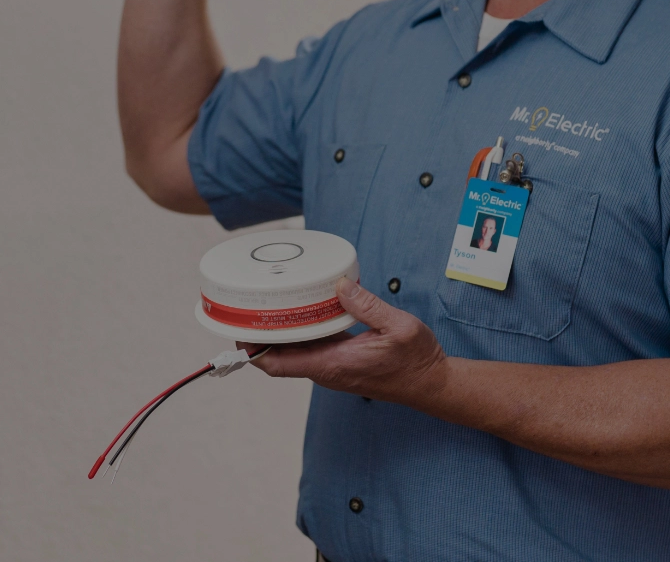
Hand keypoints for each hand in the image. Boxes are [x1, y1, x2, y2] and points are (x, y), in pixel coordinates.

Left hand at [243, 278, 450, 403]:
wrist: (431, 383)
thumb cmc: (416, 360)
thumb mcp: (398, 326)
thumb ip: (367, 306)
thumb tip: (340, 286)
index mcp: (333, 364)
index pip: (278, 364)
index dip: (252, 350)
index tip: (238, 331)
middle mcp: (327, 370)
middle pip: (278, 358)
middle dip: (258, 337)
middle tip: (246, 308)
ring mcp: (332, 368)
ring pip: (292, 354)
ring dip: (277, 335)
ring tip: (265, 307)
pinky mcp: (340, 363)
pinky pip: (310, 349)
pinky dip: (298, 334)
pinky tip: (297, 313)